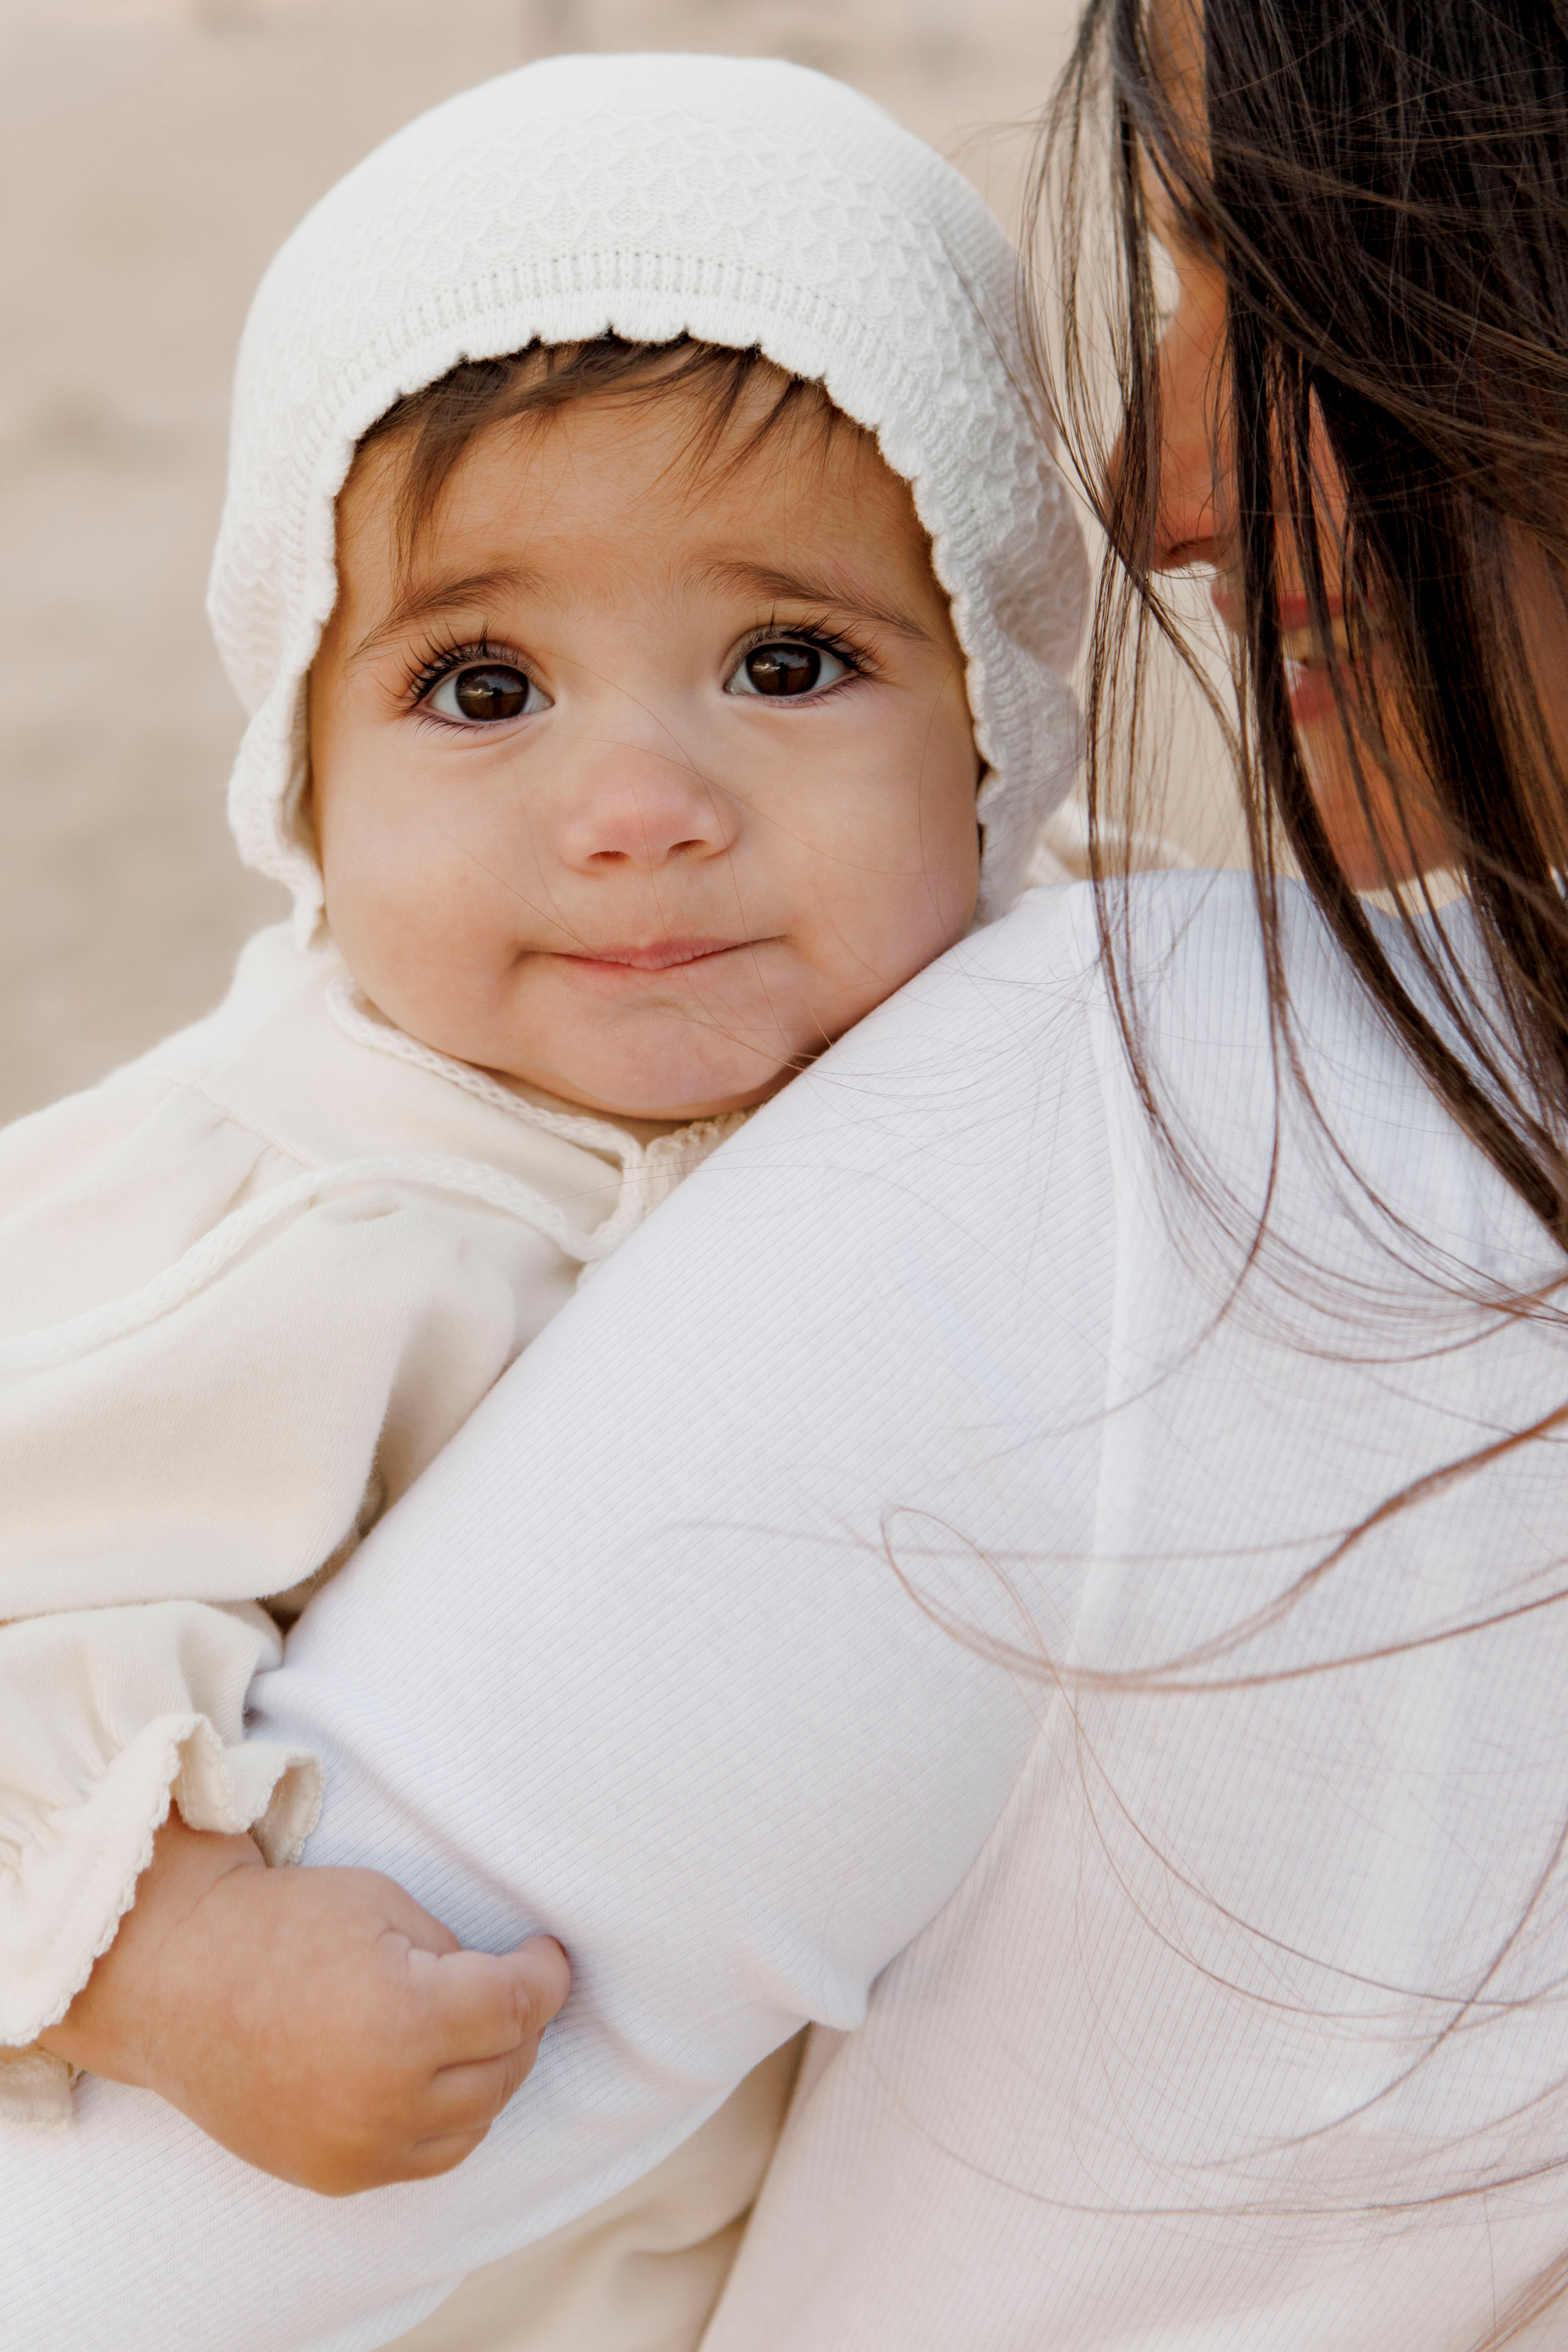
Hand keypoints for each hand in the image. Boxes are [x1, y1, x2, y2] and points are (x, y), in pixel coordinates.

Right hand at [39, 1814, 569, 2195]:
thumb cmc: (279, 1926)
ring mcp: (358, 2147)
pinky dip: (447, 2119)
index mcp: (406, 2020)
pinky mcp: (333, 2175)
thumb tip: (506, 1990)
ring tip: (480, 2029)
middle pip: (505, 2068)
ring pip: (474, 2123)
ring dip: (491, 2075)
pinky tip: (438, 2077)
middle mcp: (386, 2098)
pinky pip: (424, 2157)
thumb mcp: (384, 1907)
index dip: (547, 1975)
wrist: (177, 1981)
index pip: (518, 2007)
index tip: (547, 1953)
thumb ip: (455, 1956)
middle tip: (515, 1984)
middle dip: (522, 2022)